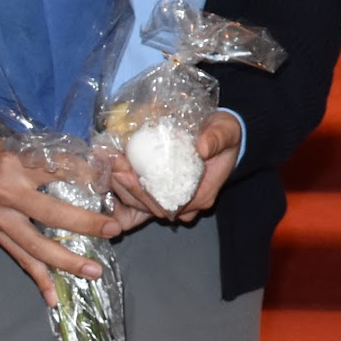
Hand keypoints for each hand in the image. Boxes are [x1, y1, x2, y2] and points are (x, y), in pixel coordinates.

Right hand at [0, 134, 120, 301]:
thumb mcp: (20, 143)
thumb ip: (50, 157)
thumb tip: (95, 164)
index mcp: (17, 164)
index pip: (60, 171)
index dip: (89, 178)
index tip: (114, 185)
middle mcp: (7, 193)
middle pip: (51, 213)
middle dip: (85, 224)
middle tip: (113, 230)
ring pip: (36, 245)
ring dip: (67, 261)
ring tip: (93, 271)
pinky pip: (19, 259)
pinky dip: (38, 278)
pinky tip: (53, 297)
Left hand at [106, 112, 243, 221]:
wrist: (225, 134)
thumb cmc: (226, 134)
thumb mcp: (226, 131)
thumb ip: (216, 138)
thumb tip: (203, 146)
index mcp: (202, 195)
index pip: (169, 206)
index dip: (144, 194)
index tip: (128, 173)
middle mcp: (188, 203)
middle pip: (152, 208)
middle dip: (129, 190)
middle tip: (116, 166)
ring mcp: (175, 199)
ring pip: (143, 206)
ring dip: (124, 189)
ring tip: (113, 165)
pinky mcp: (164, 191)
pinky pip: (142, 198)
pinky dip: (126, 187)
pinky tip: (115, 169)